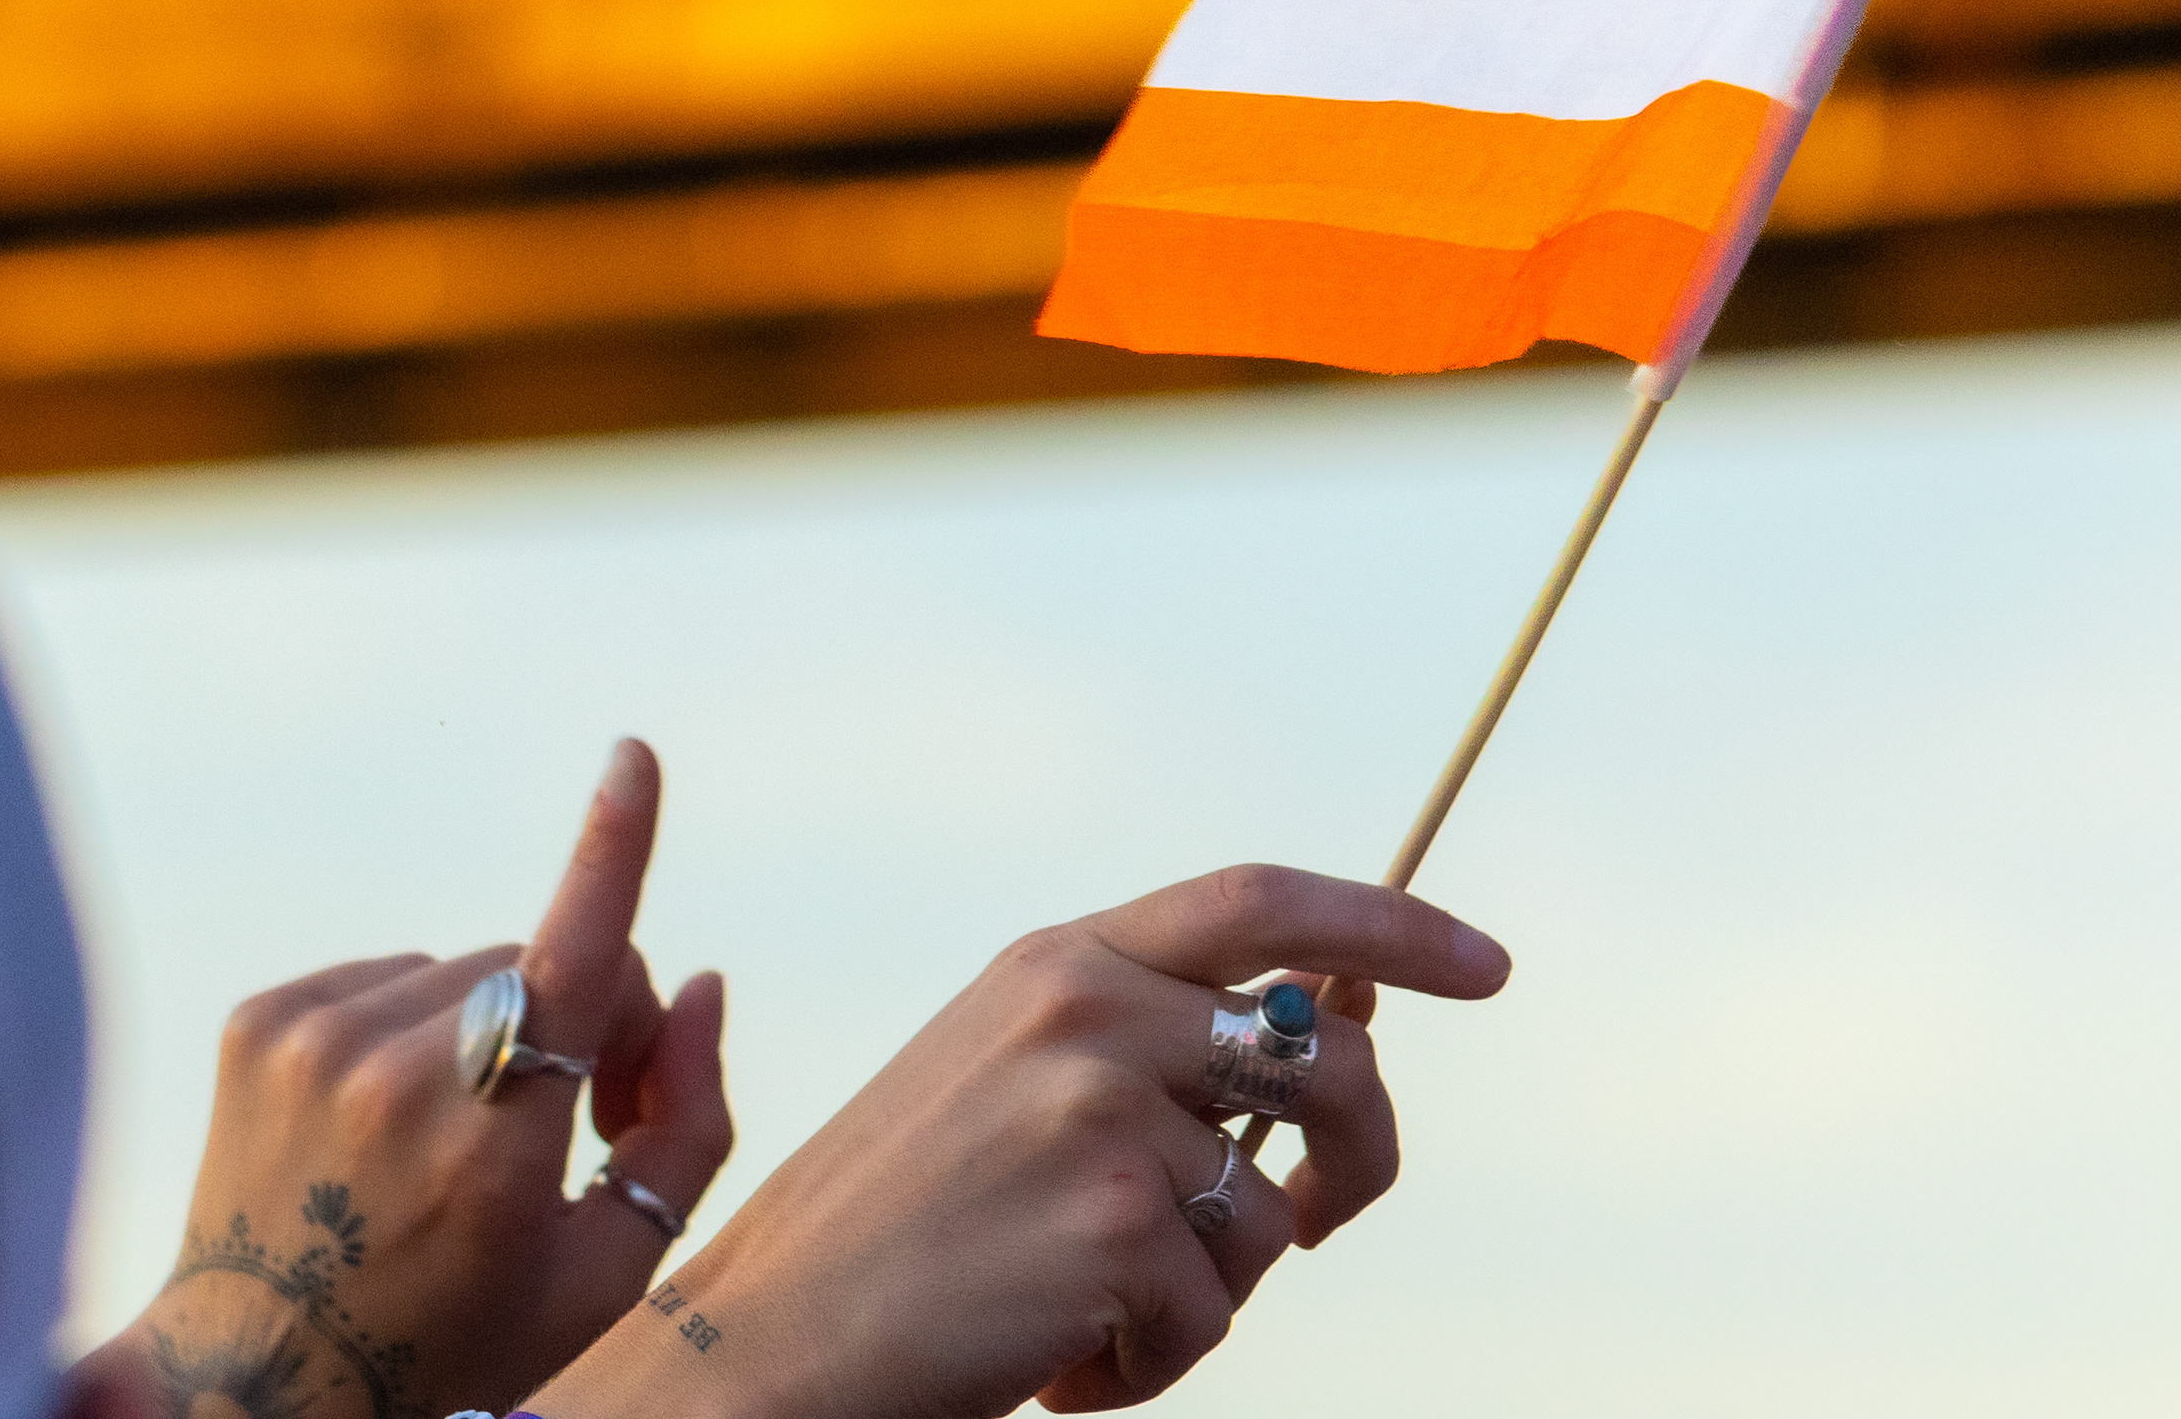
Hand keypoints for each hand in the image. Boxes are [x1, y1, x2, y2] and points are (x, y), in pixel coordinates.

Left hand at [81, 739, 732, 1418]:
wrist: (265, 1372)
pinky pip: (381, 977)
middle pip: (542, 970)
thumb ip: (684, 1128)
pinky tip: (388, 1120)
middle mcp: (395, 1075)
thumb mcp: (603, 1274)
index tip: (632, 758)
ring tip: (459, 1140)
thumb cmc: (457, 1334)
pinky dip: (405, 1030)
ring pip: (461, 969)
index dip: (614, 847)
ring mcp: (314, 1041)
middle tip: (566, 1126)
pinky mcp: (261, 1021)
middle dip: (578, 1024)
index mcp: (492, 1144)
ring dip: (487, 1029)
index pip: (572, 959)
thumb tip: (698, 984)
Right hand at [530, 865, 1508, 1418]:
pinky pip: (1217, 1310)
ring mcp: (1100, 1110)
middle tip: (1328, 1220)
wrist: (776, 1338)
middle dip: (1362, 1152)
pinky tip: (1057, 1356)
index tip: (1484, 966)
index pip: (1257, 901)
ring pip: (1273, 1210)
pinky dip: (1152, 1359)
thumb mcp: (1010, 1082)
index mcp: (1053, 960)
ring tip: (1091, 1305)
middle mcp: (1082, 1010)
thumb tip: (1330, 1039)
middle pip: (1323, 1057)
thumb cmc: (902, 1229)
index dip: (1385, 924)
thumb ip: (1146, 1042)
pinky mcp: (1116, 1219)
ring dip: (1210, 1287)